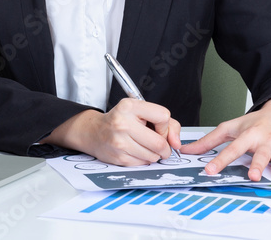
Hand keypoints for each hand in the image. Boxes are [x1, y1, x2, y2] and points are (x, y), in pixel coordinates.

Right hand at [42, 98, 181, 165]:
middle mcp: (123, 123)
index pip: (163, 116)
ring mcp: (120, 142)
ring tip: (144, 146)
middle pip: (159, 142)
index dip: (165, 126)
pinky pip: (143, 164)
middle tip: (160, 145)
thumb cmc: (121, 120)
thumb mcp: (142, 111)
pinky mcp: (118, 157)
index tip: (159, 128)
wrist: (94, 132)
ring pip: (153, 156)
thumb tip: (176, 142)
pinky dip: (144, 160)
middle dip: (165, 147)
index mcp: (130, 106)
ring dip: (154, 154)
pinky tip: (136, 151)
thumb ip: (168, 123)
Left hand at [180, 98, 270, 180]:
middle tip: (252, 175)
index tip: (211, 171)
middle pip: (259, 153)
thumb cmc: (256, 121)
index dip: (221, 160)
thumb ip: (209, 141)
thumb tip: (186, 150)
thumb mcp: (232, 127)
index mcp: (248, 135)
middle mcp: (265, 139)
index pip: (232, 149)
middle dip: (257, 164)